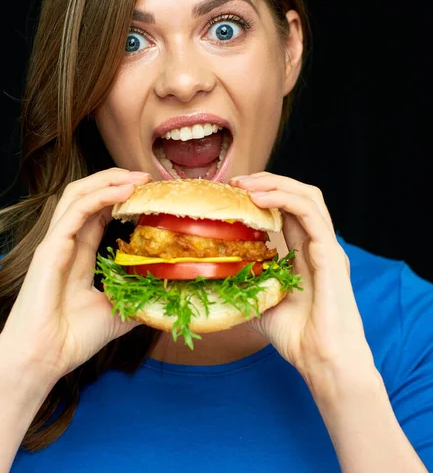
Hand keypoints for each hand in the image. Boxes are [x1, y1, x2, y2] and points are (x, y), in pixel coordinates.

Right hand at [0, 168, 150, 383]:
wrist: (45, 359)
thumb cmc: (73, 338)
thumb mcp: (118, 313)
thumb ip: (137, 298)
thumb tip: (167, 296)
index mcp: (80, 253)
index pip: (99, 212)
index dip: (122, 197)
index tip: (149, 192)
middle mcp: (67, 242)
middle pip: (88, 195)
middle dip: (117, 180)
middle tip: (146, 177)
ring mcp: (57, 243)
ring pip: (79, 194)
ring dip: (109, 180)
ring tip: (138, 178)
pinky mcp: (51, 248)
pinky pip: (76, 211)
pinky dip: (101, 196)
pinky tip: (124, 192)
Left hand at [229, 172, 373, 382]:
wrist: (321, 360)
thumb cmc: (296, 337)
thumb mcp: (259, 302)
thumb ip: (245, 284)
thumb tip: (211, 278)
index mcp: (303, 252)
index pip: (286, 209)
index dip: (262, 194)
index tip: (232, 193)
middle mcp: (317, 244)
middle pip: (297, 194)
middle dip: (267, 181)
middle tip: (236, 182)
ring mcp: (326, 247)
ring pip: (307, 196)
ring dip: (274, 184)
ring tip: (245, 185)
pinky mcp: (330, 253)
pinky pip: (309, 213)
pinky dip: (284, 199)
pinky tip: (259, 199)